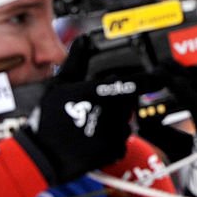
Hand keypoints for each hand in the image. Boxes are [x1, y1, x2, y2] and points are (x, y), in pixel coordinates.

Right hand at [15, 40, 139, 185]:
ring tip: (91, 126)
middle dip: (120, 102)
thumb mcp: (59, 85)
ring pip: (126, 123)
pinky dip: (112, 143)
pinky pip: (122, 143)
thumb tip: (83, 40)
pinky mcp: (114, 151)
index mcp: (98, 92)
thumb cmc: (47, 119)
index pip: (134, 83)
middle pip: (130, 102)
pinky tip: (93, 141)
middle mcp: (109, 111)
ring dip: (116, 123)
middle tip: (98, 107)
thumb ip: (76, 61)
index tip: (155, 79)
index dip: (149, 80)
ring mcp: (113, 132)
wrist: (41, 156)